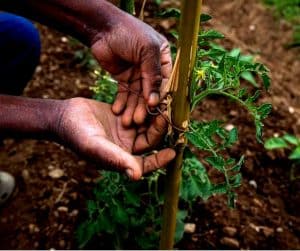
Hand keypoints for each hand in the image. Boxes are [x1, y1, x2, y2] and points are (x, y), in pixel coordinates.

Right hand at [54, 98, 174, 179]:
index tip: (173, 153)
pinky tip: (155, 98)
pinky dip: (147, 108)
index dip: (160, 160)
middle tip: (167, 117)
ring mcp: (126, 131)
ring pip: (147, 126)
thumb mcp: (96, 147)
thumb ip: (116, 159)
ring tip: (166, 105)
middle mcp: (127, 146)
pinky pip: (140, 113)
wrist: (65, 116)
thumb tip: (136, 176)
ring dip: (155, 117)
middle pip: (150, 141)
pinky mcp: (124, 117)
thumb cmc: (77, 135)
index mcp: (122, 159)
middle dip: (159, 130)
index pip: (146, 163)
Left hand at [91, 12, 171, 126]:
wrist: (102, 28)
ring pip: (137, 96)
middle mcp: (152, 69)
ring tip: (127, 121)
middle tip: (138, 121)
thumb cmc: (128, 32)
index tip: (156, 112)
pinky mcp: (124, 79)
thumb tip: (155, 101)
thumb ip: (153, 75)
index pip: (166, 83)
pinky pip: (124, 94)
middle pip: (151, 93)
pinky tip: (118, 112)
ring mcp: (138, 75)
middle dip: (144, 107)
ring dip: (132, 109)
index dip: (161, 98)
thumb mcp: (146, 50)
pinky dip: (121, 103)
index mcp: (164, 59)